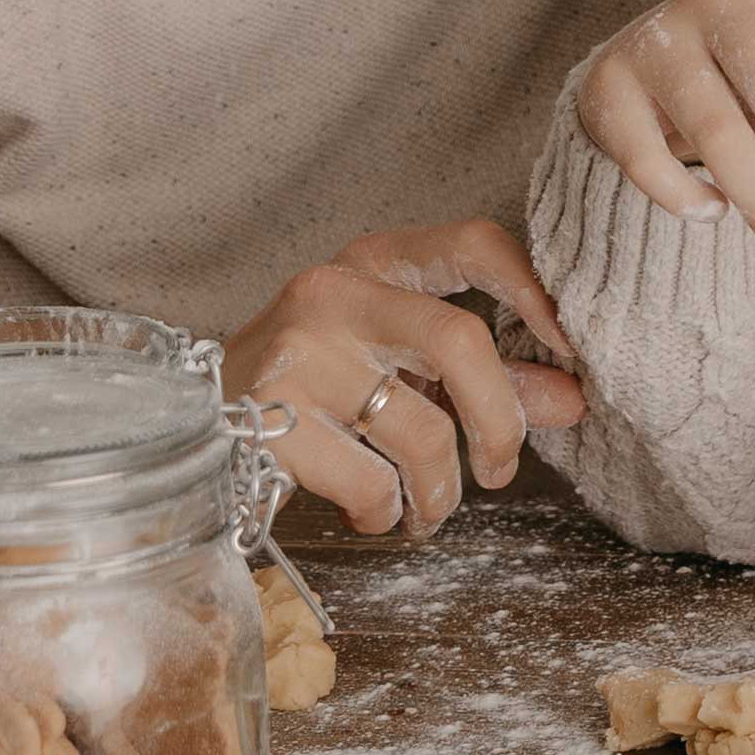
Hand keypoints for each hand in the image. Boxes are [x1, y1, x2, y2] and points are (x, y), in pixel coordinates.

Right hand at [226, 221, 585, 539]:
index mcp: (373, 264)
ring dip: (441, 488)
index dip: (534, 289)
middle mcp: (333, 294)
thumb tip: (573, 399)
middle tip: (503, 468)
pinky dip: (386, 511)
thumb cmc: (309, 389)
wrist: (181, 425)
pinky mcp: (267, 419)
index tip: (571, 346)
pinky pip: (369, 481)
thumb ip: (482, 377)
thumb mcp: (394, 366)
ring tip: (429, 508)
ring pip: (419, 428)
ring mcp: (297, 353)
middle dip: (501, 418)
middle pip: (457, 340)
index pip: (472, 243)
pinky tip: (373, 510)